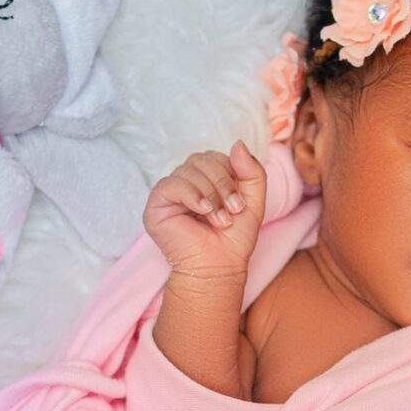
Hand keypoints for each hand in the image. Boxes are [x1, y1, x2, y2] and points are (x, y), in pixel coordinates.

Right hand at [143, 141, 265, 281]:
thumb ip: (252, 171)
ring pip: (187, 170)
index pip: (215, 157)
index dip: (230, 174)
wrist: (218, 268)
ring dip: (210, 194)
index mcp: (205, 180)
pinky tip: (202, 211)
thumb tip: (238, 143)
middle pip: (201, 160)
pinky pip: (170, 184)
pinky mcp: (155, 206)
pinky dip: (191, 195)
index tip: (240, 204)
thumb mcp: (254, 201)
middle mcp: (186, 183)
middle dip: (222, 183)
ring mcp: (169, 194)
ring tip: (220, 220)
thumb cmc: (233, 240)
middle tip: (233, 210)